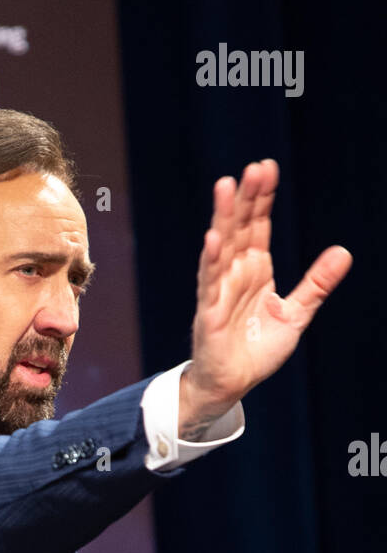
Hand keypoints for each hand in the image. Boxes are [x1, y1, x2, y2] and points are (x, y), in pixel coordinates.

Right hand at [179, 160, 351, 433]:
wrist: (234, 384)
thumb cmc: (257, 350)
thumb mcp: (295, 314)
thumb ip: (316, 283)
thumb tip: (344, 251)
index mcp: (255, 270)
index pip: (257, 225)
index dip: (262, 198)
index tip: (267, 168)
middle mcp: (235, 274)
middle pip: (240, 228)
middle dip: (246, 198)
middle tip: (254, 168)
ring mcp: (220, 291)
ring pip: (221, 247)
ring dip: (222, 217)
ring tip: (225, 187)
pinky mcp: (209, 313)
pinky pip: (209, 284)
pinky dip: (211, 261)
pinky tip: (213, 239)